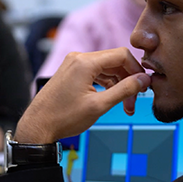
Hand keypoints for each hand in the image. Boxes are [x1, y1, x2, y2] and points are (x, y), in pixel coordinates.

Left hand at [15, 47, 150, 143]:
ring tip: (124, 106)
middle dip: (127, 81)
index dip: (136, 70)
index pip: (122, 55)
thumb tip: (144, 80)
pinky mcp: (71, 72)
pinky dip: (106, 84)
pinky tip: (111, 99)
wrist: (38, 126)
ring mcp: (73, 64)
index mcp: (85, 62)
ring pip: (106, 68)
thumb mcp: (99, 106)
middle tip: (133, 103)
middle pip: (114, 62)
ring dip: (117, 85)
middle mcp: (78, 58)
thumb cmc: (63, 117)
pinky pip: (95, 73)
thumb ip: (124, 90)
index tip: (144, 86)